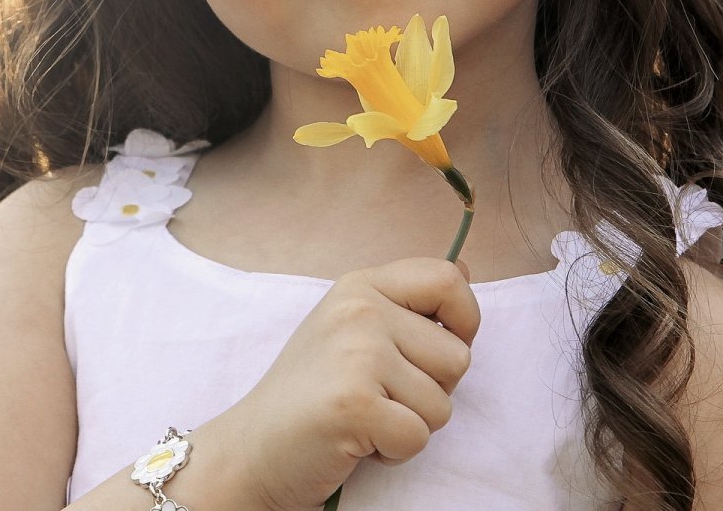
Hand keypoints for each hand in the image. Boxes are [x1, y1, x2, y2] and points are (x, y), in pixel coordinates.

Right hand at [210, 256, 478, 510]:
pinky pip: (418, 438)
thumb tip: (468, 269)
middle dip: (430, 391)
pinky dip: (393, 453)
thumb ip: (408, 302)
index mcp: (360, 286)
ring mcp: (356, 354)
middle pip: (457, 358)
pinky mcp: (355, 403)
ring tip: (365, 417)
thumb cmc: (310, 392)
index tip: (432, 353)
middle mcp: (359, 310)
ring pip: (442, 405)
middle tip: (379, 396)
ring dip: (410, 425)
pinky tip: (357, 440)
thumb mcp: (353, 329)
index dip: (463, 321)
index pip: (447, 280)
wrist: (254, 446)